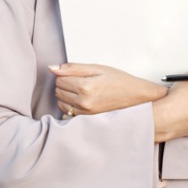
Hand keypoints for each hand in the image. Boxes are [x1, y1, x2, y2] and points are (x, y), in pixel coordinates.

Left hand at [49, 63, 167, 116]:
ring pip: (60, 102)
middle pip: (58, 90)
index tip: (76, 73)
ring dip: (66, 95)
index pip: (59, 78)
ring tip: (81, 89)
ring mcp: (84, 113)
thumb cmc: (119, 81)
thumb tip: (52, 68)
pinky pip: (67, 113)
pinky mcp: (86, 120)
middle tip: (80, 80)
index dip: (66, 73)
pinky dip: (70, 106)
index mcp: (85, 86)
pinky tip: (81, 100)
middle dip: (65, 83)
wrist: (135, 98)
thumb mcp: (97, 68)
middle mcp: (83, 102)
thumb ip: (73, 67)